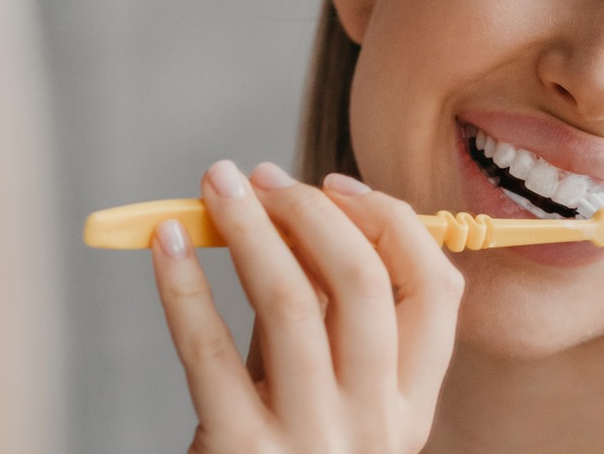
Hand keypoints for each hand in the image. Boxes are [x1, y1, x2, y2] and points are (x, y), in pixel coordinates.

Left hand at [150, 160, 463, 452]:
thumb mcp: (323, 398)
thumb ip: (326, 324)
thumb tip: (296, 213)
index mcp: (411, 406)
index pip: (437, 289)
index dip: (390, 221)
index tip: (334, 184)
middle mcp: (375, 424)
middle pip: (364, 283)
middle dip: (310, 211)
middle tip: (261, 177)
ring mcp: (312, 442)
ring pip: (291, 302)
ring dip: (248, 226)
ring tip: (215, 185)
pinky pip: (209, 351)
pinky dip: (183, 285)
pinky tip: (166, 244)